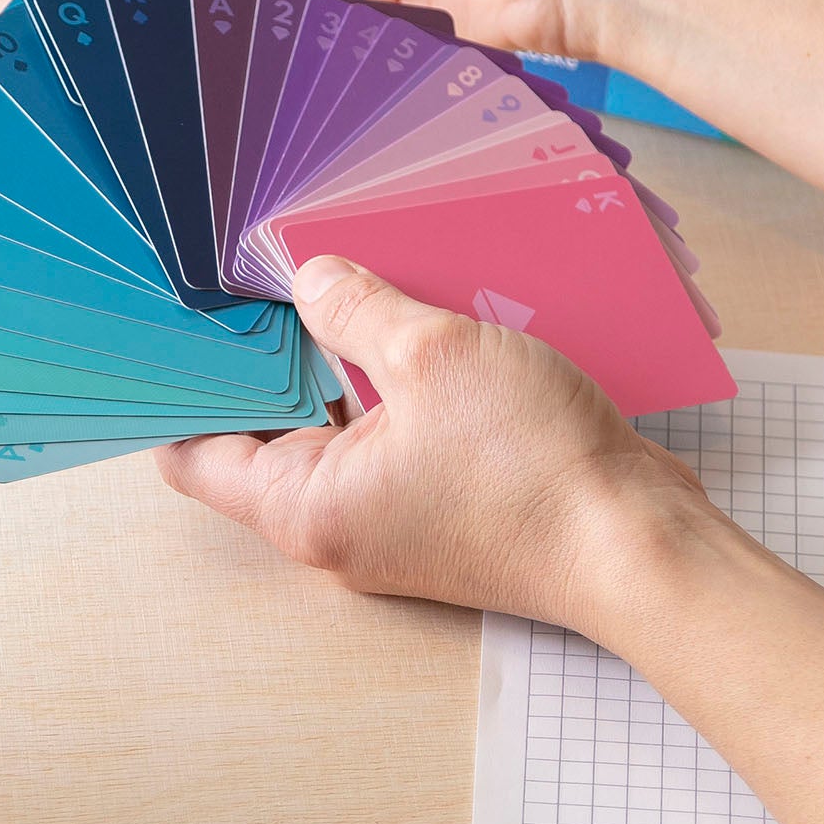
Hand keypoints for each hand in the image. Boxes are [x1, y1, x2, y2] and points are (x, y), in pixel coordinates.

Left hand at [158, 256, 730, 640]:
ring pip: (334, 425)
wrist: (643, 548)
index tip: (181, 320)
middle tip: (256, 275)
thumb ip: (357, 310)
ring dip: (336, 360)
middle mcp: (333, 523)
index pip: (191, 454)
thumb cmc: (533, 470)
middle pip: (263, 430)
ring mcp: (387, 517)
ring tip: (329, 279)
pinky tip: (403, 317)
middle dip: (265, 355)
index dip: (181, 389)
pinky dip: (387, 382)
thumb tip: (308, 278)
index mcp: (302, 506)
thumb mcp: (434, 357)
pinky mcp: (438, 503)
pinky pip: (388, 433)